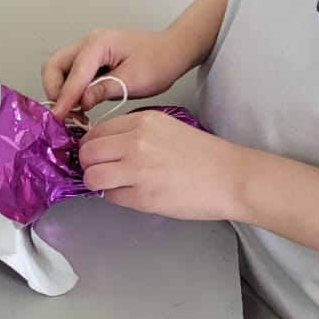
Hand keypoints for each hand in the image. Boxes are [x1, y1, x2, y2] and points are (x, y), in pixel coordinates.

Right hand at [43, 27, 193, 119]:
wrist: (173, 52)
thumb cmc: (159, 62)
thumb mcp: (132, 81)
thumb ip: (103, 90)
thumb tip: (80, 103)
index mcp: (98, 43)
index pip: (73, 73)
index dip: (65, 98)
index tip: (59, 118)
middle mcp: (88, 43)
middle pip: (54, 66)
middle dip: (54, 91)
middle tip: (65, 114)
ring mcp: (88, 50)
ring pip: (59, 70)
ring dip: (61, 92)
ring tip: (75, 113)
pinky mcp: (92, 60)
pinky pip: (71, 74)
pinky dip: (70, 90)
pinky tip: (82, 106)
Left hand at [78, 109, 250, 220]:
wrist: (231, 177)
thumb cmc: (205, 156)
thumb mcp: (167, 128)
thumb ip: (136, 133)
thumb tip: (107, 146)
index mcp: (144, 121)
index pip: (97, 131)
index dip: (93, 146)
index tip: (98, 154)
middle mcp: (136, 141)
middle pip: (87, 153)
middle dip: (89, 164)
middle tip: (101, 170)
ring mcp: (138, 170)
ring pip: (92, 176)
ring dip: (98, 182)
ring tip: (114, 184)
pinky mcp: (142, 196)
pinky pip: (111, 197)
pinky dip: (116, 197)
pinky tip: (133, 194)